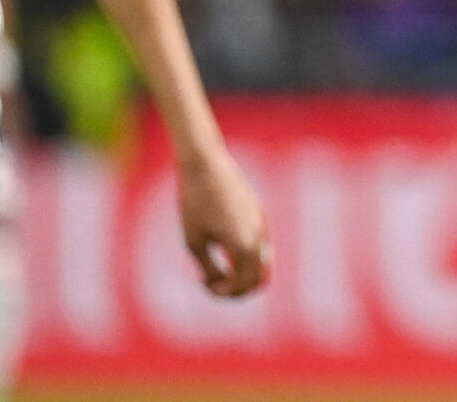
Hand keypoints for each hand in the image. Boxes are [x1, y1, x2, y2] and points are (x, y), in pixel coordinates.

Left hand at [177, 145, 270, 297]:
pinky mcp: (257, 212)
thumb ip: (210, 267)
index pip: (243, 284)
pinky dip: (246, 256)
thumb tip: (219, 282)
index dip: (223, 292)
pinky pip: (260, 244)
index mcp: (244, 245)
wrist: (204, 164)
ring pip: (262, 262)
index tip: (203, 282)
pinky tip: (223, 249)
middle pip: (258, 278)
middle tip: (213, 283)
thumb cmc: (194, 203)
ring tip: (217, 268)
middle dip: (236, 287)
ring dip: (242, 272)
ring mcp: (261, 223)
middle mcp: (259, 236)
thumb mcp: (194, 241)